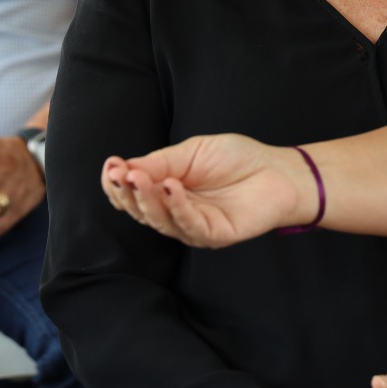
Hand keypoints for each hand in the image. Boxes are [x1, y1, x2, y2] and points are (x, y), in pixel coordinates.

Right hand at [99, 134, 314, 247]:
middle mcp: (176, 213)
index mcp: (167, 192)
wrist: (277, 169)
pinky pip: (189, 225)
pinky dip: (176, 206)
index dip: (118, 183)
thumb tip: (122, 168)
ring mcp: (194, 227)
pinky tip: (170, 186)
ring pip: (160, 220)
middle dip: (126, 193)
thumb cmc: (236, 159)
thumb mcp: (190, 152)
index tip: (110, 166)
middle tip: (120, 174)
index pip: (133, 194)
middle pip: (141, 211)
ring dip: (146, 199)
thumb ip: (159, 162)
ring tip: (139, 178)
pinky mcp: (213, 235)